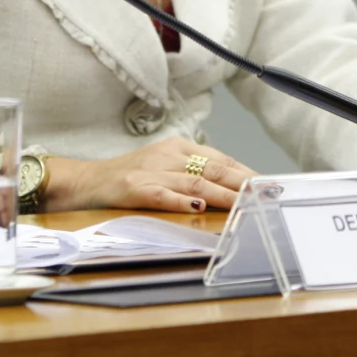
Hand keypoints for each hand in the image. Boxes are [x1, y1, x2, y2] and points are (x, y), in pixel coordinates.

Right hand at [40, 137, 252, 214]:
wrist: (88, 181)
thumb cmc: (130, 177)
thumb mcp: (165, 167)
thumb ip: (194, 173)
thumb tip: (231, 186)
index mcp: (179, 148)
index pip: (220, 159)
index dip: (246, 172)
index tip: (268, 185)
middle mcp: (168, 155)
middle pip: (213, 169)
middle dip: (243, 183)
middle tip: (267, 194)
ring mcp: (151, 172)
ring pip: (195, 183)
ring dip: (223, 194)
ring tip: (244, 203)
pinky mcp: (135, 189)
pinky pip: (162, 195)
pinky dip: (181, 202)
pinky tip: (197, 208)